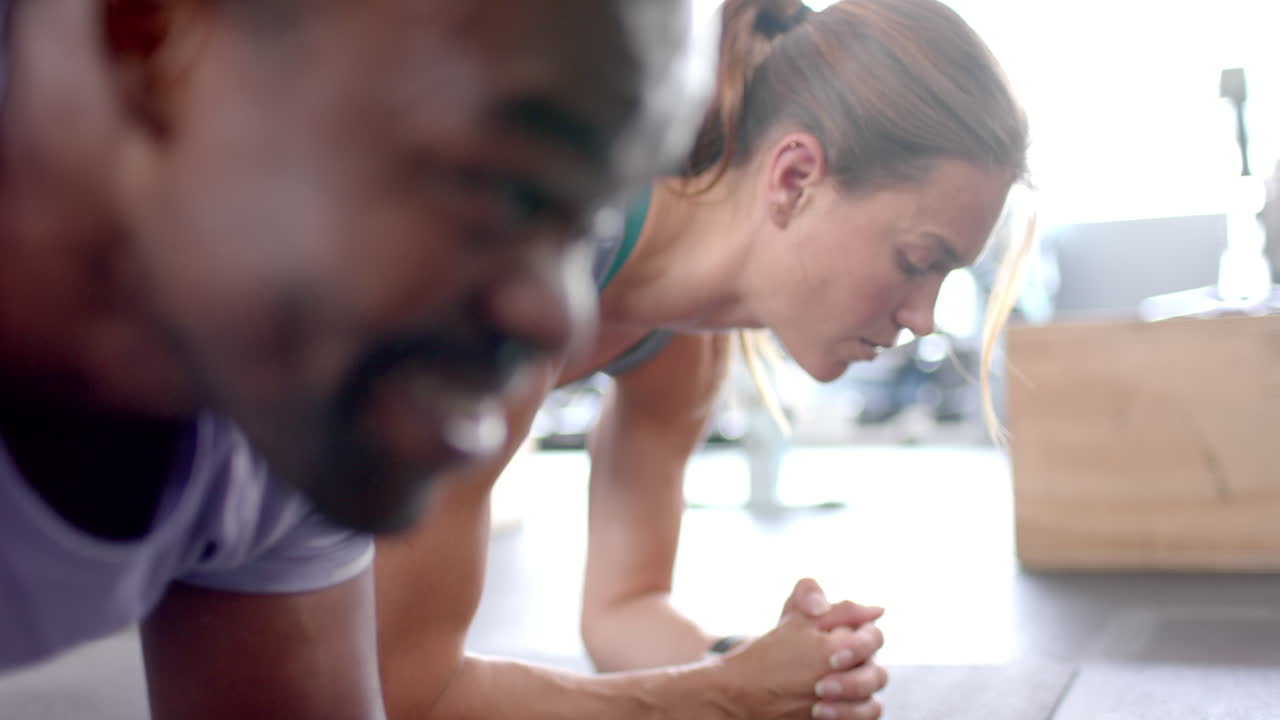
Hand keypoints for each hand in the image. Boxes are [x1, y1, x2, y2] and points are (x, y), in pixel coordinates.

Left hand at [712, 579, 886, 719]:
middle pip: (879, 675)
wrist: (761, 679)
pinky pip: (865, 719)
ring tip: (818, 706)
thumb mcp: (792, 613)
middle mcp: (863, 667)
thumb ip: (808, 594)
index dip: (860, 647)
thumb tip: (822, 604)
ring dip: (849, 705)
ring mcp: (858, 694)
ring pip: (874, 704)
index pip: (875, 637)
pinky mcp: (850, 714)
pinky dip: (847, 717)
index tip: (832, 658)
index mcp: (856, 637)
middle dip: (853, 683)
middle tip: (821, 687)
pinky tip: (819, 713)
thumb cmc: (783, 640)